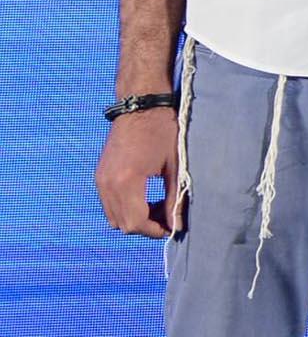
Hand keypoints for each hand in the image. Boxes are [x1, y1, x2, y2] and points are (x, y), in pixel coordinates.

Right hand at [96, 108, 182, 237]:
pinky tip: (147, 197)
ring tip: (160, 206)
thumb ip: (175, 197)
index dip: (155, 230)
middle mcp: (107, 184)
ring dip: (136, 218)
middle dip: (147, 226)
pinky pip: (110, 204)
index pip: (135, 223)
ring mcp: (100, 180)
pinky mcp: (100, 175)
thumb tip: (177, 225)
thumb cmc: (162, 130)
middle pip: (122, 223)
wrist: (140, 106)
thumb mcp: (175, 165)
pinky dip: (127, 208)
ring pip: (114, 216)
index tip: (173, 227)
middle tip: (169, 216)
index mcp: (125, 181)